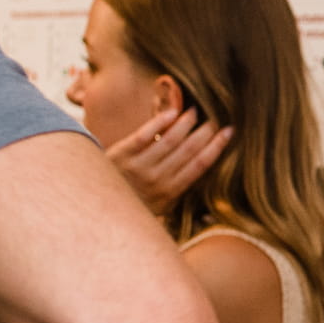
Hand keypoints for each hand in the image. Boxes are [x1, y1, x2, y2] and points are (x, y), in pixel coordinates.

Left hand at [107, 108, 232, 215]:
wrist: (94, 207)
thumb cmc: (131, 206)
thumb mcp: (157, 211)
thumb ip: (177, 199)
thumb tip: (209, 211)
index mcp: (169, 194)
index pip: (199, 166)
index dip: (216, 147)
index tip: (229, 133)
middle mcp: (156, 180)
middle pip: (188, 151)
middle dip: (205, 132)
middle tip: (216, 117)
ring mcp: (138, 167)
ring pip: (169, 141)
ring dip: (185, 124)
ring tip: (195, 111)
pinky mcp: (121, 154)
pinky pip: (144, 135)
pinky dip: (160, 122)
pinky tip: (173, 112)